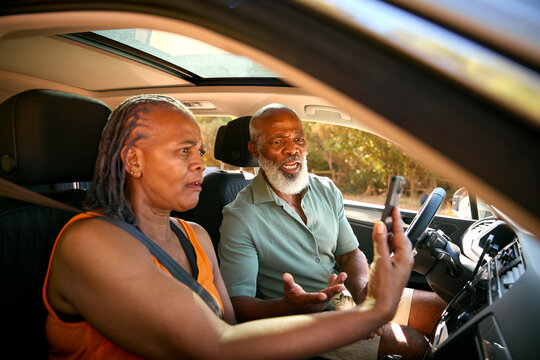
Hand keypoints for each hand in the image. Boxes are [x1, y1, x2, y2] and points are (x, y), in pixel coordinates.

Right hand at [282, 272, 346, 312]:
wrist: (296, 306)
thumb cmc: (291, 296)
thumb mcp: (288, 289)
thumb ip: (288, 282)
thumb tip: (285, 275)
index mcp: (305, 300)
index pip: (312, 299)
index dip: (317, 298)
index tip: (323, 296)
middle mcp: (315, 303)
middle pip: (326, 297)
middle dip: (334, 291)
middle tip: (342, 286)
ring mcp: (321, 302)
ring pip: (331, 293)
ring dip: (338, 284)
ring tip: (344, 274)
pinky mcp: (324, 299)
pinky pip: (331, 291)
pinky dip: (334, 283)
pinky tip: (336, 275)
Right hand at [365, 207, 413, 321]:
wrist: (381, 307)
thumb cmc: (383, 288)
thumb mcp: (380, 261)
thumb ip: (379, 242)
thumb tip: (379, 226)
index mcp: (405, 257)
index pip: (400, 233)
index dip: (396, 219)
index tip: (394, 208)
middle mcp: (405, 261)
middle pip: (400, 239)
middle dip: (393, 228)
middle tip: (387, 217)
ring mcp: (399, 266)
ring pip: (395, 246)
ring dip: (388, 238)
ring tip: (381, 231)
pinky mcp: (393, 271)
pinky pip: (391, 253)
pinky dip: (385, 247)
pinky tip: (380, 246)